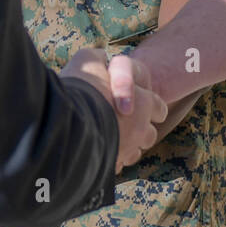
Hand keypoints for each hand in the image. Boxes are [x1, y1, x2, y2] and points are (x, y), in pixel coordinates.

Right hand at [62, 48, 167, 170]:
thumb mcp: (88, 61)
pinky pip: (116, 167)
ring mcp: (127, 150)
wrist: (67, 121)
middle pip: (150, 134)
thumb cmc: (82, 89)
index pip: (158, 107)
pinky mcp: (110, 167)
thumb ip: (98, 60)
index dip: (150, 105)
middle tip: (125, 123)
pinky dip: (110, 161)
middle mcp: (140, 129)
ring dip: (127, 146)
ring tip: (110, 139)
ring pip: (135, 153)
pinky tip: (97, 154)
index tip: (142, 105)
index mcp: (143, 102)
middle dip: (140, 129)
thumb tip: (99, 59)